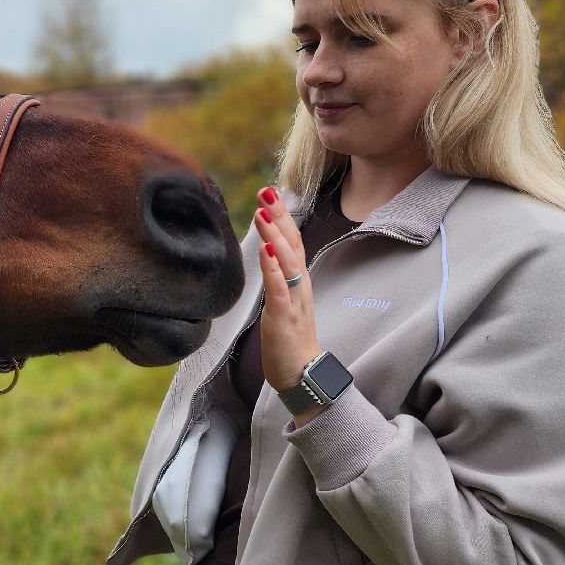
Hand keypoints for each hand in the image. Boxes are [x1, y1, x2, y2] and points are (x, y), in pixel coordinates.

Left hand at [254, 186, 325, 424]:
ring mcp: (294, 300)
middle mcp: (299, 285)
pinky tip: (266, 252)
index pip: (291, 241)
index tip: (271, 193)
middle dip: (280, 216)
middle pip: (293, 243)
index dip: (282, 217)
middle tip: (267, 190)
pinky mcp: (285, 317)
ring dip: (275, 236)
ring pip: (288, 261)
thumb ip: (277, 278)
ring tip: (263, 213)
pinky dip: (273, 269)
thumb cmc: (289, 340)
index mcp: (297, 281)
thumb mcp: (281, 301)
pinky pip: (280, 290)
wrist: (301, 374)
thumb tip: (268, 255)